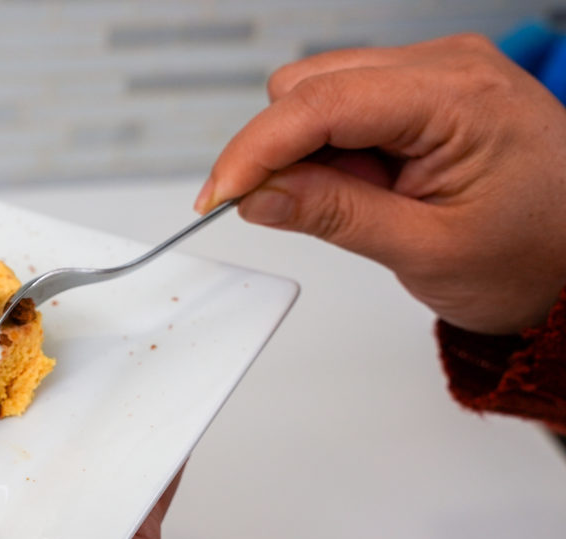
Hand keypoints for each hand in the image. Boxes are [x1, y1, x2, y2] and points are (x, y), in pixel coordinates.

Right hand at [195, 34, 565, 334]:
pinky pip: (344, 108)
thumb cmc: (532, 257)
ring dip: (304, 153)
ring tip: (353, 204)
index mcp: (457, 98)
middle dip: (279, 150)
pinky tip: (361, 188)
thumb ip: (334, 215)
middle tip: (290, 212)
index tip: (218, 195)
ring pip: (318, 93)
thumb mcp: (426, 250)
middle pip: (310, 85)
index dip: (256, 148)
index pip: (323, 102)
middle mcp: (445, 68)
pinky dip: (329, 152)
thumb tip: (257, 195)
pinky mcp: (422, 95)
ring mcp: (435, 76)